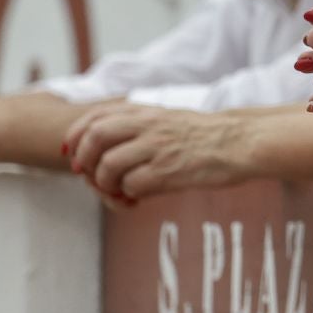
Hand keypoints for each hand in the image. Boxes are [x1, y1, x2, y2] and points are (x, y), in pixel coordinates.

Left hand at [65, 102, 248, 201]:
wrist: (242, 143)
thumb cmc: (207, 136)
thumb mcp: (169, 119)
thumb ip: (139, 126)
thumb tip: (105, 145)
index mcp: (146, 112)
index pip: (95, 117)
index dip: (75, 135)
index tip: (71, 153)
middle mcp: (148, 126)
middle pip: (95, 138)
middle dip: (85, 161)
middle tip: (90, 176)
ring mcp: (158, 148)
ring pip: (109, 166)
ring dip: (106, 184)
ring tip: (120, 192)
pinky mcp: (168, 172)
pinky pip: (132, 186)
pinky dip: (128, 196)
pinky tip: (138, 200)